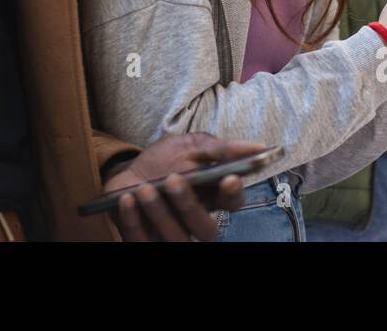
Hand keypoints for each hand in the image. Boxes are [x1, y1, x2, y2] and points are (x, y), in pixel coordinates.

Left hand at [102, 132, 257, 241]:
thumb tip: (260, 146)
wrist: (128, 172)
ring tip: (145, 189)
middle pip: (205, 228)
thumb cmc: (164, 161)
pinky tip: (127, 199)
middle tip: (173, 179)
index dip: (233, 194)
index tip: (230, 178)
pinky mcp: (145, 240)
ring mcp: (172, 235)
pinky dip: (133, 220)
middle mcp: (196, 221)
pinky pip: (141, 241)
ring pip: (176, 239)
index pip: (233, 204)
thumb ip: (220, 148)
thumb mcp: (190, 145)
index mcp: (213, 197)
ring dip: (160, 214)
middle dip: (189, 205)